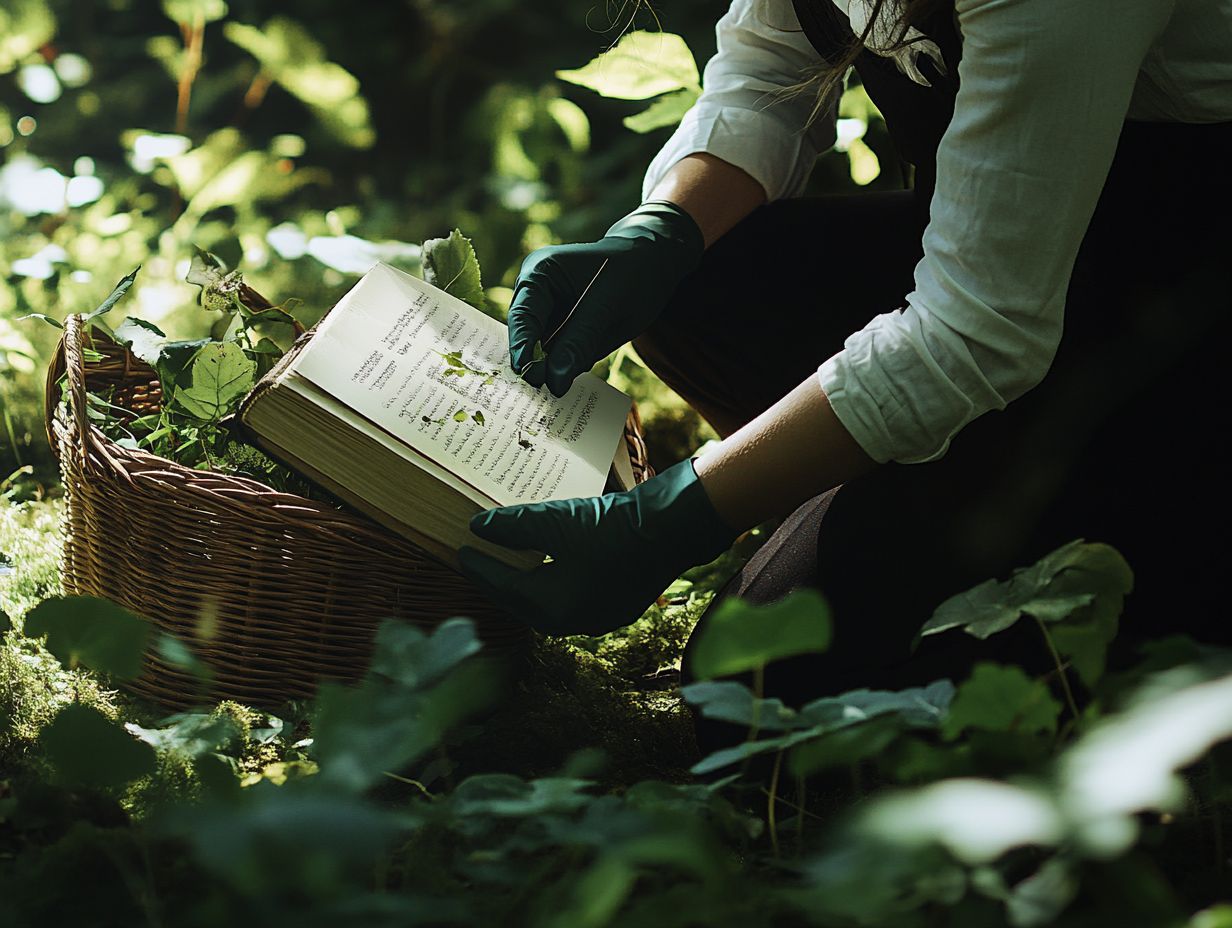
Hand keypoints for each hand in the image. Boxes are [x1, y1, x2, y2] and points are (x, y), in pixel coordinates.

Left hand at [457, 459, 738, 635]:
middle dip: (502, 580)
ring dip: (529, 581)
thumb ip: (513, 527)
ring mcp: (599, 617)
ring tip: (510, 559)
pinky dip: (554, 580)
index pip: (506, 588)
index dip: (481, 568)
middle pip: (525, 601)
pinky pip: (573, 596)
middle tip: (480, 558)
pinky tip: (549, 562)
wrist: (672, 531)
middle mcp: (575, 623)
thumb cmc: (612, 529)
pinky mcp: (616, 604)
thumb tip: (478, 528)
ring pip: (550, 601)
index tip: (461, 551)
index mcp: (555, 610)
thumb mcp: (556, 521)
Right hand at [508, 200, 703, 396]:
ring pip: (542, 353)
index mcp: (540, 273)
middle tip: (550, 389)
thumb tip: (554, 381)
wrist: (653, 265)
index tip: (529, 376)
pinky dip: (569, 367)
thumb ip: (579, 342)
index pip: (522, 315)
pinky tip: (585, 365)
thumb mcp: (610, 306)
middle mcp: (536, 294)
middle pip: (526, 337)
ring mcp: (547, 314)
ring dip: (555, 370)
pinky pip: (559, 357)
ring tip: (572, 377)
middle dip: (537, 364)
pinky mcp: (561, 332)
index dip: (523, 347)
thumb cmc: (632, 274)